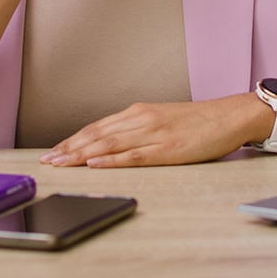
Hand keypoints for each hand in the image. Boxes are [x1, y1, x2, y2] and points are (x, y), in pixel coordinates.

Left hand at [39, 95, 268, 167]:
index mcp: (139, 113)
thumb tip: (113, 142)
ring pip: (109, 145)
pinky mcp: (167, 149)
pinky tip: (96, 164)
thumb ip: (138, 129)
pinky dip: (112, 160)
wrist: (229, 116)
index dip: (72, 140)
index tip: (53, 151)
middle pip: (97, 136)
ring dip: (81, 155)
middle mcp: (141, 120)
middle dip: (69, 149)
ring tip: (61, 164)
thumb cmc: (198, 121)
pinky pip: (134, 156)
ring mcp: (153, 134)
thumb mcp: (162, 119)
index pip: (97, 127)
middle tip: (47, 161)